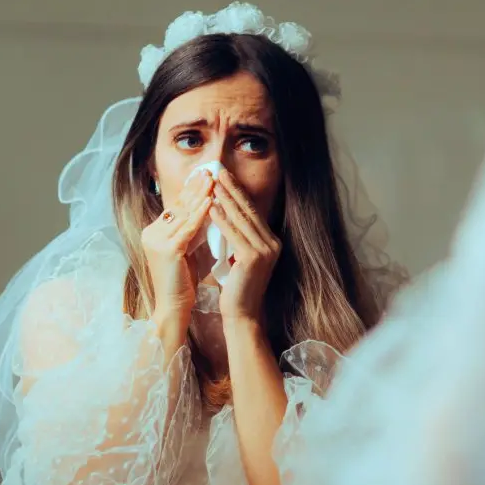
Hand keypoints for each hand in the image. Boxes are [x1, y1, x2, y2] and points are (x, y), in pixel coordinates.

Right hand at [140, 169, 213, 323]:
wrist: (174, 307)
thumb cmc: (184, 282)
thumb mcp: (190, 249)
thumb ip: (195, 230)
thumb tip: (211, 208)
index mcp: (154, 232)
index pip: (176, 206)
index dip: (190, 191)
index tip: (205, 176)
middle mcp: (152, 233)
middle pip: (178, 205)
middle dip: (196, 187)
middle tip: (210, 170)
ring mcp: (157, 240)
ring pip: (183, 213)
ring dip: (200, 194)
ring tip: (213, 180)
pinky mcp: (167, 249)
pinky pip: (188, 227)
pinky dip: (200, 213)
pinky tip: (211, 201)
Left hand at [210, 170, 281, 323]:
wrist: (242, 314)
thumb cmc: (236, 287)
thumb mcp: (238, 257)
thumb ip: (236, 237)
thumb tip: (221, 213)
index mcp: (270, 241)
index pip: (251, 211)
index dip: (237, 192)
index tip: (224, 176)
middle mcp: (272, 243)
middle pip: (248, 210)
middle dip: (232, 188)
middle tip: (218, 170)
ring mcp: (265, 250)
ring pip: (242, 219)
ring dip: (226, 199)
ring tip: (212, 183)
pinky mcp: (254, 258)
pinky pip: (235, 234)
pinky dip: (222, 220)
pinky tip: (212, 207)